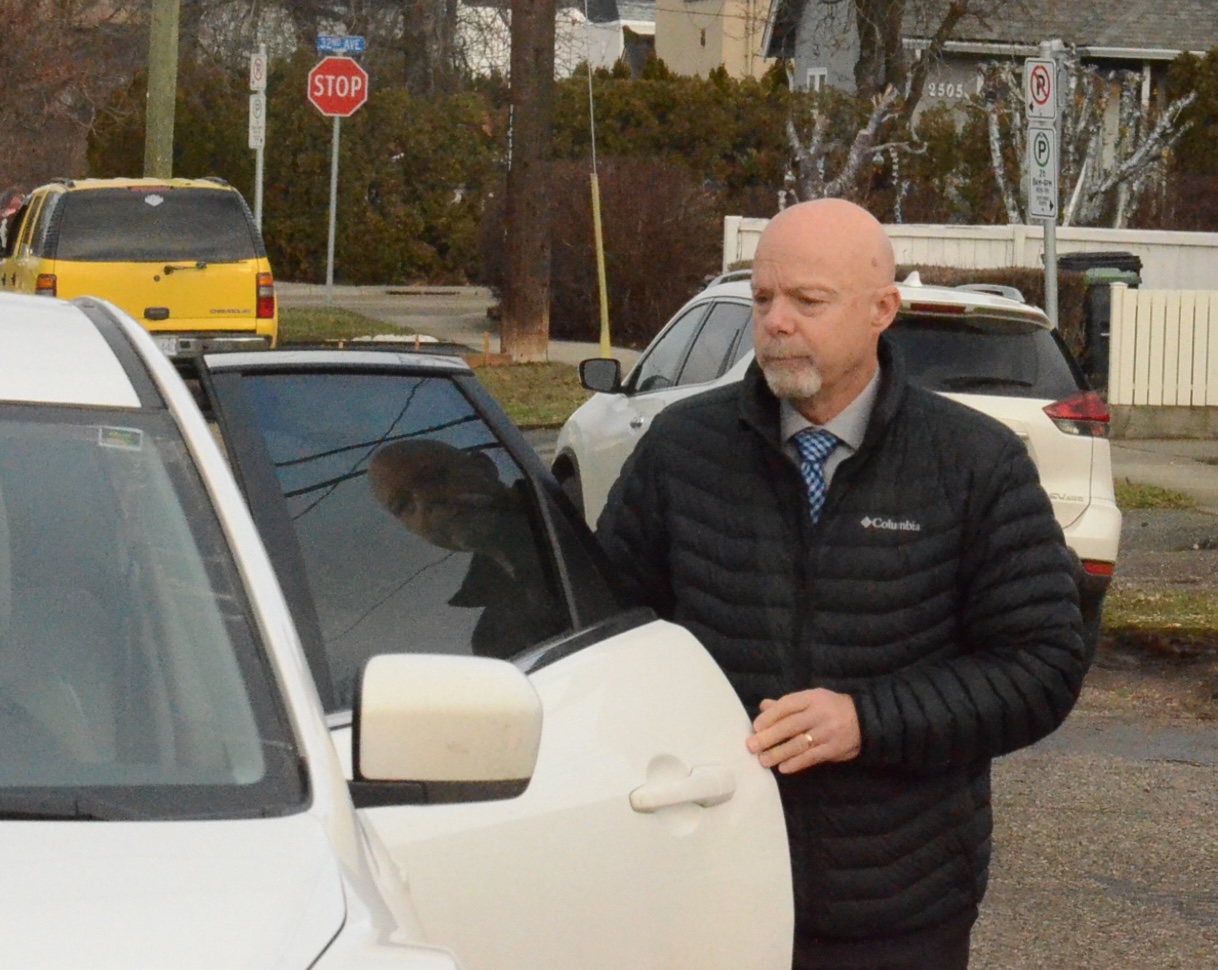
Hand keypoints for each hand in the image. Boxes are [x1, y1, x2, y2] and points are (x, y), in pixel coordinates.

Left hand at [745, 688, 861, 772]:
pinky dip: (796, 763)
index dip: (770, 716)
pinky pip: (812, 757)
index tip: (756, 726)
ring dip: (779, 753)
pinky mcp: (833, 749)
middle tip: (752, 746)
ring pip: (799, 744)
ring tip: (763, 760)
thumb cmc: (831, 708)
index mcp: (812, 698)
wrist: (865, 720)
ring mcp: (827, 732)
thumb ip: (788, 704)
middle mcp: (819, 714)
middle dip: (769, 737)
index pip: (787, 705)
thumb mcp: (812, 699)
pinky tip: (783, 768)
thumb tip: (763, 706)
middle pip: (790, 725)